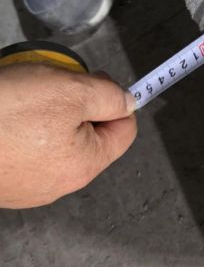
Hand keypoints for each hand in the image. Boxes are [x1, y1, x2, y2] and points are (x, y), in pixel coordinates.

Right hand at [0, 63, 136, 207]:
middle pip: (90, 137)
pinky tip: (8, 114)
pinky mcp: (4, 182)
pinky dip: (25, 129)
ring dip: (52, 116)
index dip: (117, 100)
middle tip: (57, 84)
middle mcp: (59, 184)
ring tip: (28, 97)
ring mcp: (28, 187)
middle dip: (80, 106)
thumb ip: (108, 96)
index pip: (124, 131)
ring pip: (58, 142)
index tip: (96, 79)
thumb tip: (128, 102)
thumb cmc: (6, 112)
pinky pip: (28, 151)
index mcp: (84, 165)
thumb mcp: (70, 90)